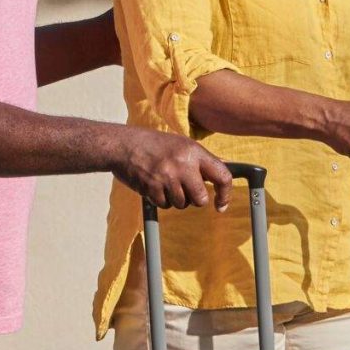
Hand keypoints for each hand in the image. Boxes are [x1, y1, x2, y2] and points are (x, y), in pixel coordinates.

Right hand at [114, 129, 232, 209]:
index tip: (221, 204)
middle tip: (183, 189)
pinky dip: (160, 199)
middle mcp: (183, 164)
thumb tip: (223, 170)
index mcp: (194, 152)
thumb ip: (201, 160)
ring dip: (174, 199)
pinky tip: (154, 185)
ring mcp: (167, 177)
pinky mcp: (152, 188)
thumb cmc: (154, 145)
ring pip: (182, 204)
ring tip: (164, 182)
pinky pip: (165, 205)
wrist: (124, 145)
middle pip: (201, 199)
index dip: (225, 194)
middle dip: (194, 199)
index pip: (222, 176)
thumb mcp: (182, 144)